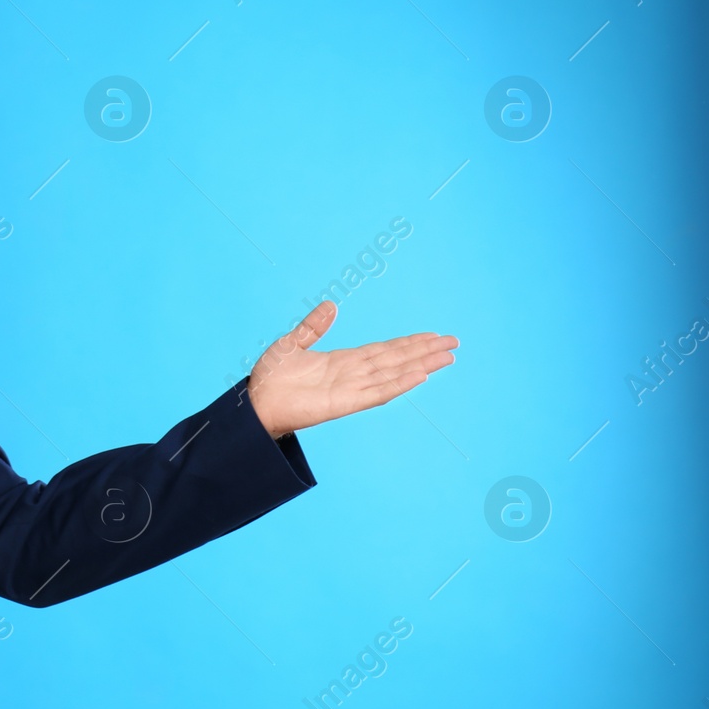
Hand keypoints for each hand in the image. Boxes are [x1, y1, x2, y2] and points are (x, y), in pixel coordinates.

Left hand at [246, 301, 457, 438]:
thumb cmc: (270, 377)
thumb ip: (313, 326)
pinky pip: (377, 392)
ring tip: (447, 357)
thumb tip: (332, 305)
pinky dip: (399, 384)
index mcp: (343, 361)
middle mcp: (352, 375)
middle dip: (424, 351)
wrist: (255, 403)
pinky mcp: (344, 403)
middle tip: (453, 343)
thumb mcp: (292, 343)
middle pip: (396, 360)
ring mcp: (351, 389)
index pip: (384, 350)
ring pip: (394, 374)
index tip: (432, 336)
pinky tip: (420, 376)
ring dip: (421, 365)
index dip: (408, 343)